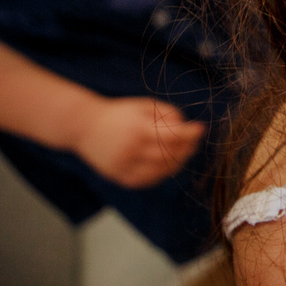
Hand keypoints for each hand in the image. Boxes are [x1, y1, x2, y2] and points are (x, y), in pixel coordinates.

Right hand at [72, 98, 205, 187]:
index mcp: (137, 129)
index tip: (201, 128)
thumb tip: (187, 127)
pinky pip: (148, 180)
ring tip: (184, 151)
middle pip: (170, 155)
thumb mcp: (143, 105)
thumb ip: (167, 113)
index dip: (190, 133)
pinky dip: (162, 174)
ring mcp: (124, 166)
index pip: (173, 136)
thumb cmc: (119, 113)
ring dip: (178, 162)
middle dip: (187, 148)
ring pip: (161, 171)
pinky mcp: (119, 177)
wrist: (83, 127)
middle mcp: (131, 150)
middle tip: (195, 140)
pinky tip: (168, 164)